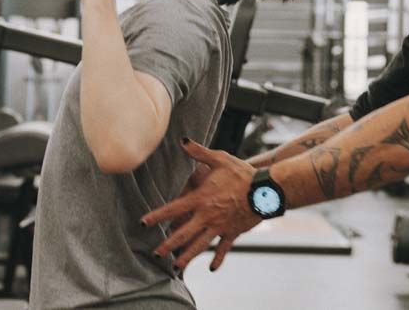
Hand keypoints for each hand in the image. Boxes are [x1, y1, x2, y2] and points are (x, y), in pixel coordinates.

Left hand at [141, 140, 262, 271]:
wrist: (265, 189)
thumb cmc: (241, 173)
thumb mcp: (219, 159)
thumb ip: (199, 152)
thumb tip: (182, 141)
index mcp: (201, 198)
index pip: (173, 209)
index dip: (157, 216)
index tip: (143, 223)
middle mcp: (207, 216)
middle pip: (183, 233)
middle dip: (168, 244)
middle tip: (156, 254)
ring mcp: (220, 226)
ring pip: (200, 245)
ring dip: (187, 256)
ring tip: (176, 266)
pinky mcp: (233, 232)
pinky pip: (223, 248)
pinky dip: (218, 258)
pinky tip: (211, 268)